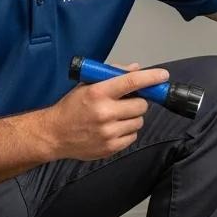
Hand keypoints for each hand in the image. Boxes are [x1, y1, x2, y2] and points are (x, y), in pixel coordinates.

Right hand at [45, 65, 168, 160]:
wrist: (54, 134)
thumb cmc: (72, 107)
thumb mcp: (87, 85)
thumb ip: (112, 75)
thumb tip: (136, 69)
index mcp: (98, 93)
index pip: (131, 82)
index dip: (151, 77)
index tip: (162, 75)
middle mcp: (104, 112)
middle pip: (141, 105)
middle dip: (138, 102)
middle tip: (127, 102)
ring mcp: (108, 132)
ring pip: (139, 121)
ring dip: (133, 117)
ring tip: (116, 117)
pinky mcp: (110, 147)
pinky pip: (133, 136)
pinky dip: (127, 131)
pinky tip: (113, 128)